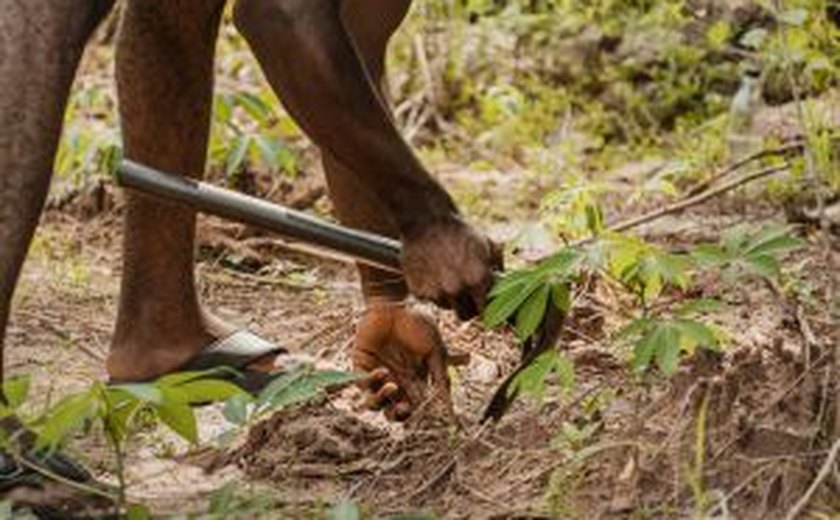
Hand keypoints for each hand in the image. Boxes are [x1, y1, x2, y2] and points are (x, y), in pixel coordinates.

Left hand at [352, 304, 453, 420]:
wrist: (394, 305)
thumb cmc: (416, 326)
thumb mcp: (434, 351)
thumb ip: (440, 377)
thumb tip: (448, 403)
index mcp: (413, 382)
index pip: (415, 407)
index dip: (418, 414)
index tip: (425, 415)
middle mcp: (394, 383)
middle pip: (393, 412)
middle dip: (398, 415)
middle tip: (404, 409)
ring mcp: (376, 377)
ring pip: (375, 404)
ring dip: (383, 401)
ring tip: (392, 387)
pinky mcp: (361, 367)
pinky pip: (363, 384)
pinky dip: (373, 382)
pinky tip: (383, 371)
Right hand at [401, 216, 501, 319]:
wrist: (427, 220)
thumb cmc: (461, 232)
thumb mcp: (488, 246)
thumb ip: (498, 271)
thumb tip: (505, 289)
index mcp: (477, 279)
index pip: (486, 311)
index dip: (486, 309)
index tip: (484, 305)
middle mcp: (456, 289)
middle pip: (465, 315)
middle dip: (468, 307)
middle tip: (467, 293)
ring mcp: (435, 291)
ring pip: (446, 306)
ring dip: (449, 297)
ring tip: (447, 275)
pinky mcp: (418, 291)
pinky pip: (429, 299)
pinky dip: (431, 290)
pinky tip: (432, 272)